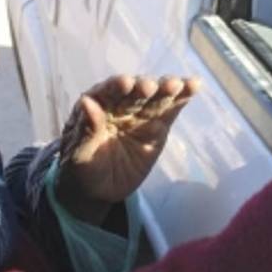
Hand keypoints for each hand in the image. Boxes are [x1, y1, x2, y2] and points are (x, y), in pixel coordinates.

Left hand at [55, 75, 198, 223]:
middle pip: (135, 93)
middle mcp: (121, 103)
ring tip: (177, 85)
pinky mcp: (158, 125)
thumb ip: (85, 130)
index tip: (126, 83)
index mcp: (97, 104)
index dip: (116, 86)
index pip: (107, 92)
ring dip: (167, 89)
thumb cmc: (81, 167)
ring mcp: (141, 113)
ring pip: (156, 98)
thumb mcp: (78, 154)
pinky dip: (182, 97)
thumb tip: (86, 102)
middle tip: (151, 86)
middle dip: (144, 87)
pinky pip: (171, 109)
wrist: (98, 188)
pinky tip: (193, 85)